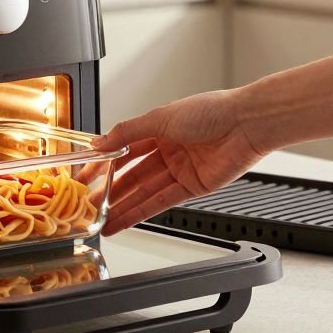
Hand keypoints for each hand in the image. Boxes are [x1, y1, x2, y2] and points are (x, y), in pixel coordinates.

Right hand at [91, 89, 267, 234]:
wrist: (245, 124)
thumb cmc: (211, 111)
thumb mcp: (160, 118)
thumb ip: (127, 133)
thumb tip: (100, 142)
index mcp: (159, 129)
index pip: (125, 150)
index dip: (105, 164)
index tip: (87, 176)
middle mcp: (169, 150)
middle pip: (133, 175)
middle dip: (111, 191)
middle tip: (90, 204)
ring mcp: (180, 170)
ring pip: (144, 192)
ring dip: (123, 207)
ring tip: (102, 220)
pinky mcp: (192, 188)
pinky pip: (161, 202)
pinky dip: (142, 212)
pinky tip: (125, 220)